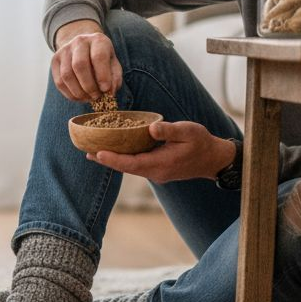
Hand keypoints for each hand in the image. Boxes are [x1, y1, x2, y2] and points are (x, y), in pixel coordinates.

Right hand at [51, 20, 122, 102]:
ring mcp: (64, 50)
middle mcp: (79, 42)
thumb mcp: (113, 65)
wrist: (84, 48)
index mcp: (98, 40)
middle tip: (96, 97)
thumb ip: (114, 78)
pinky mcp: (55, 60)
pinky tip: (79, 97)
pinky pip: (59, 81)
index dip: (102, 75)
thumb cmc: (102, 59)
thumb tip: (109, 93)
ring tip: (88, 98)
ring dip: (78, 92)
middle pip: (79, 65)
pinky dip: (70, 94)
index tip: (106, 89)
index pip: (98, 56)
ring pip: (67, 75)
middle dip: (89, 86)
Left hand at [88, 121, 235, 183]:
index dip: (113, 159)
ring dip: (113, 160)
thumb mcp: (189, 132)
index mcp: (161, 164)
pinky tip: (114, 151)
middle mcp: (155, 172)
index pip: (131, 164)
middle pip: (126, 167)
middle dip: (106, 160)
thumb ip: (170, 130)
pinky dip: (123, 159)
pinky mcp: (157, 169)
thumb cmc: (201, 143)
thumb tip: (151, 128)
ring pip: (129, 167)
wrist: (213, 159)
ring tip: (93, 152)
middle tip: (86, 152)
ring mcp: (156, 173)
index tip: (98, 153)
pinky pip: (136, 165)